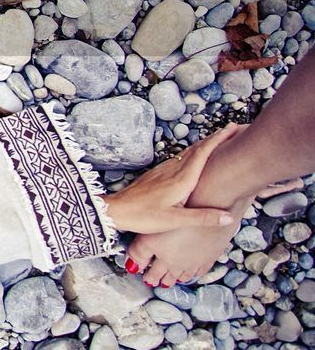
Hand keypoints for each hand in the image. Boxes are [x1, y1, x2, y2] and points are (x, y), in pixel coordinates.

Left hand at [101, 123, 243, 233]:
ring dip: (205, 145)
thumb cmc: (143, 216)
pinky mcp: (156, 174)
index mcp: (181, 179)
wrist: (115, 210)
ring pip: (188, 152)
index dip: (219, 139)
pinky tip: (194, 158)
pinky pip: (179, 159)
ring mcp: (163, 170)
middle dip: (216, 138)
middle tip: (233, 130)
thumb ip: (202, 217)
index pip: (203, 153)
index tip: (234, 129)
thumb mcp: (175, 220)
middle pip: (197, 149)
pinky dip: (193, 154)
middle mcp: (173, 170)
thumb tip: (229, 217)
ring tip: (219, 141)